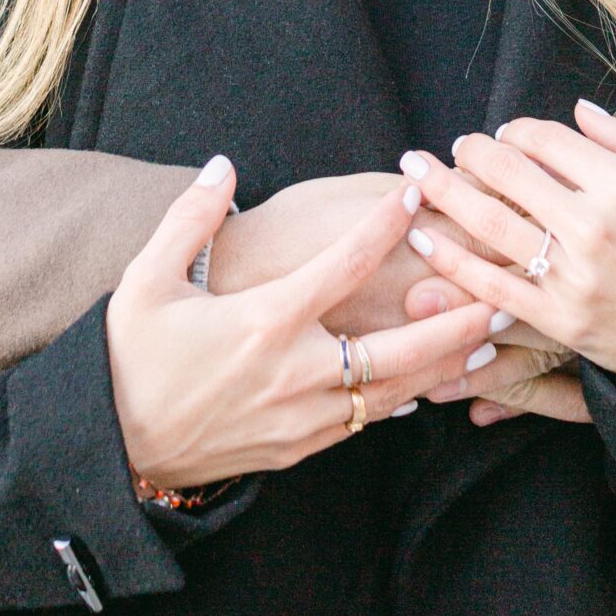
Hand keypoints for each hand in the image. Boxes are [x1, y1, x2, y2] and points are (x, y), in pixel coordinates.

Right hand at [105, 158, 495, 491]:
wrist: (116, 447)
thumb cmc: (131, 358)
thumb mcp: (145, 280)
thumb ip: (190, 218)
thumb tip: (224, 167)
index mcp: (263, 323)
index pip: (341, 266)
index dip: (380, 225)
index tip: (412, 191)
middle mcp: (294, 373)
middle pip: (397, 350)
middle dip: (454, 321)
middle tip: (500, 294)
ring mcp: (302, 418)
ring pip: (393, 394)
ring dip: (442, 365)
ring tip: (486, 339)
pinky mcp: (299, 448)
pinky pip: (366, 422)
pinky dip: (404, 400)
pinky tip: (429, 384)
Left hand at [403, 101, 615, 436]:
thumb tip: (579, 109)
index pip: (547, 140)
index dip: (518, 130)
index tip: (508, 134)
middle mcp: (594, 229)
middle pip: (510, 174)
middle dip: (472, 152)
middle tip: (454, 145)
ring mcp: (574, 278)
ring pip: (491, 225)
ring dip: (445, 194)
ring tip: (415, 173)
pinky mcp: (562, 322)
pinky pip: (494, 288)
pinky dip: (454, 264)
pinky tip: (424, 241)